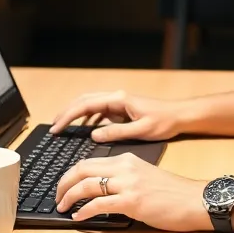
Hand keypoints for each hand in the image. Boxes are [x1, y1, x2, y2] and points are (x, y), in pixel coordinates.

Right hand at [48, 90, 189, 142]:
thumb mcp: (141, 130)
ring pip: (90, 104)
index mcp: (118, 100)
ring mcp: (118, 102)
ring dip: (75, 114)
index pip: (86, 105)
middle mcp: (116, 97)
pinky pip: (99, 111)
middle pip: (83, 101)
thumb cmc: (164, 121)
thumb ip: (116, 132)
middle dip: (66, 112)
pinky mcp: (121, 109)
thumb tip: (93, 135)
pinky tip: (84, 129)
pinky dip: (87, 118)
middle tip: (53, 126)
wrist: (180, 115)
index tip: (56, 127)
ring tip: (62, 127)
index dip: (68, 116)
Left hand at [55, 153, 210, 231]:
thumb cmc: (173, 193)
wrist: (195, 200)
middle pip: (81, 169)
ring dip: (69, 196)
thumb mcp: (144, 176)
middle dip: (63, 183)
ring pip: (86, 184)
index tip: (63, 186)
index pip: (88, 162)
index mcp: (126, 159)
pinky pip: (99, 204)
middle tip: (57, 197)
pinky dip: (84, 210)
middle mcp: (124, 167)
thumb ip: (122, 179)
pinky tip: (79, 217)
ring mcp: (128, 183)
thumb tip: (99, 192)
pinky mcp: (132, 201)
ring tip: (63, 207)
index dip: (70, 174)